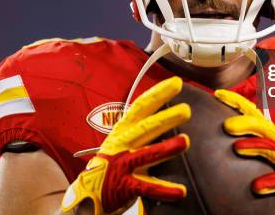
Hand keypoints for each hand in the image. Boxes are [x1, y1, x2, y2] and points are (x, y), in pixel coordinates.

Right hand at [62, 77, 190, 214]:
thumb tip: (173, 113)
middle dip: (165, 117)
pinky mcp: (125, 186)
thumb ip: (145, 127)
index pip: (141, 106)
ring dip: (166, 148)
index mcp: (124, 129)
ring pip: (146, 154)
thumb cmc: (114, 161)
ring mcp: (122, 164)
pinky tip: (181, 191)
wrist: (88, 192)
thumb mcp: (124, 139)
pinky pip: (147, 187)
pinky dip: (164, 189)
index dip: (158, 93)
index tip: (176, 82)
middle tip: (186, 110)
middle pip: (146, 127)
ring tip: (185, 141)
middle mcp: (123, 143)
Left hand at [215, 89, 274, 214]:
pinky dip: (270, 181)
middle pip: (264, 127)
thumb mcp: (260, 152)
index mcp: (269, 135)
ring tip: (237, 147)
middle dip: (247, 122)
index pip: (253, 113)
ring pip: (273, 148)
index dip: (238, 102)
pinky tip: (257, 186)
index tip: (219, 94)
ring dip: (256, 146)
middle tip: (227, 125)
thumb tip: (218, 128)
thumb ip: (245, 140)